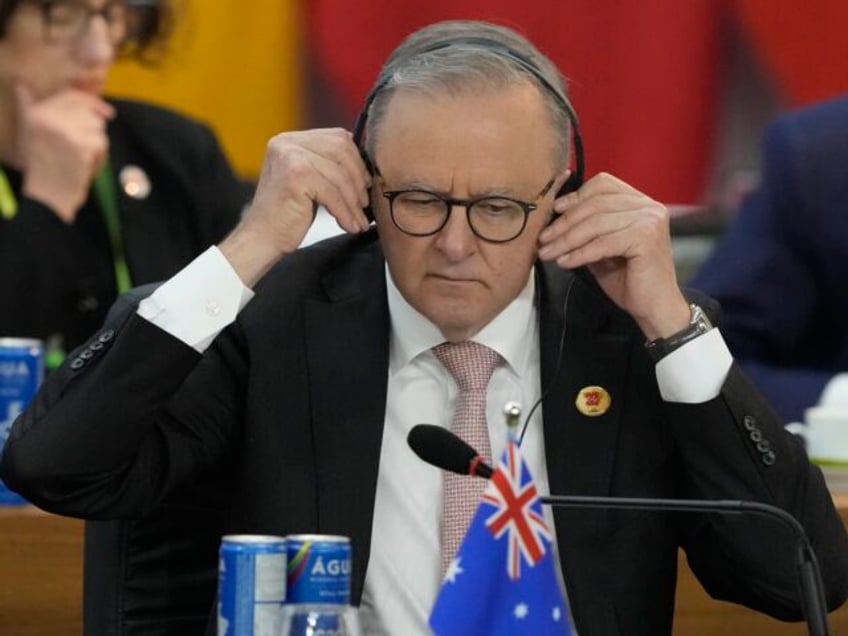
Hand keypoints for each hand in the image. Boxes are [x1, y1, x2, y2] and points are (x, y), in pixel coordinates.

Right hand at [15, 83, 113, 222]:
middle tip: (80, 151)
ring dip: (96, 145)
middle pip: (90, 114)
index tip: (108, 113)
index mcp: (37, 113)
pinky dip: (100, 157)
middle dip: (93, 132)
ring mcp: (67, 132)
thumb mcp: (30, 131)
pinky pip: (102, 143)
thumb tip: (20, 83)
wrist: (48, 196)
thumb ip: (29, 105)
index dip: (93, 103)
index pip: (72, 96)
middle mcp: (50, 119)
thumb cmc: (42, 166)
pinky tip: (85, 167)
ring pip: (98, 129)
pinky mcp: (82, 147)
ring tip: (79, 159)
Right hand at [220, 128, 371, 285]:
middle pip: (342, 150)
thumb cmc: (288, 214)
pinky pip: (333, 194)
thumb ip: (328, 166)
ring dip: (354, 201)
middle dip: (359, 179)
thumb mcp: (309, 181)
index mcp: (290, 140)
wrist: (262, 239)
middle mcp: (287, 143)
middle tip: (364, 203)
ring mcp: (289, 157)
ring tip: (359, 220)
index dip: (357, 161)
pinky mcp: (295, 176)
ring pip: (340, 175)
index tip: (365, 184)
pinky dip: (346, 212)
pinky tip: (350, 226)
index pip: (337, 138)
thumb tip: (367, 165)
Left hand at [538, 172, 689, 339]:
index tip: (554, 211)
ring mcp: (649, 221)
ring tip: (547, 253)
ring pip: (596, 223)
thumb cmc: (629, 278)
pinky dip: (579, 253)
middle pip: (596, 204)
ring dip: (566, 239)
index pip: (603, 185)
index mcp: (640, 203)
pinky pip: (602, 243)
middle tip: (542, 239)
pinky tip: (565, 262)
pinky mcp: (646, 239)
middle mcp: (648, 207)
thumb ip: (586, 230)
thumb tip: (554, 219)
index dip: (575, 196)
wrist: (654, 308)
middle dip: (564, 222)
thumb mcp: (602, 248)